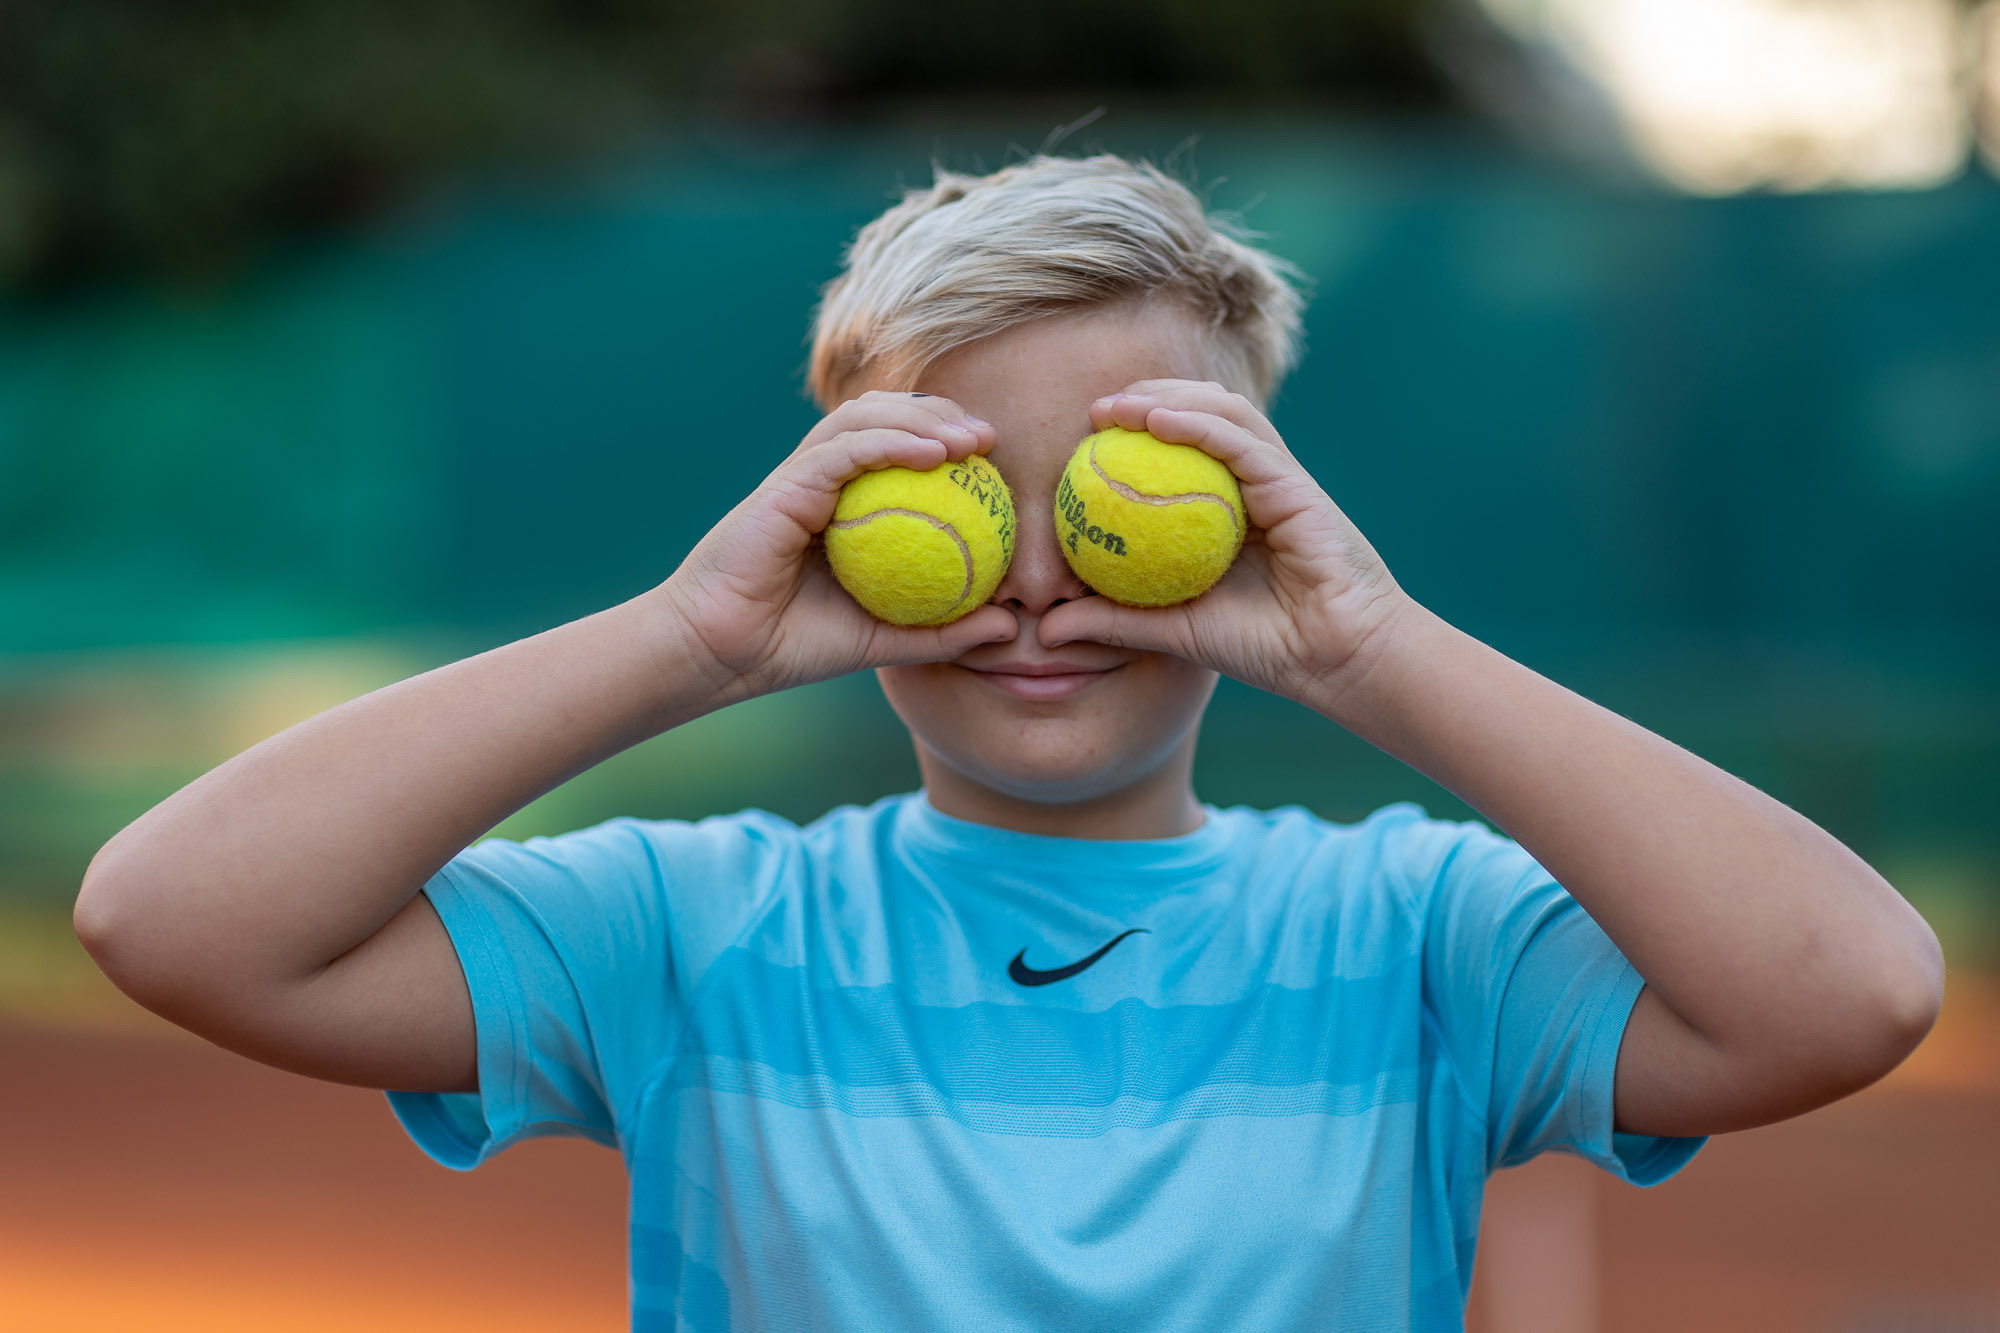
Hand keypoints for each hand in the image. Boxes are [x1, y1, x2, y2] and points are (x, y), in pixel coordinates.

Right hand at [657, 391, 1017, 699]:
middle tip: (989, 438)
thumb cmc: (795, 647)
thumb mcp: (887, 641)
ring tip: (969, 440)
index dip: (946, 438)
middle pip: (884, 416)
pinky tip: (932, 454)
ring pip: (863, 419)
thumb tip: (1010, 630)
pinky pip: (842, 451)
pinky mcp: (784, 486)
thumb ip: (945, 631)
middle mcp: (823, 479)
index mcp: (844, 503)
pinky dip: (889, 443)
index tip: (994, 461)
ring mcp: (801, 477)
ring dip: (921, 418)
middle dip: (939, 411)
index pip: (898, 447)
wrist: (724, 656)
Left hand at [1039, 380, 1412, 704]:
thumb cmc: (1261, 646)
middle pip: (1201, 414)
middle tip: (1096, 410)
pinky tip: (1158, 421)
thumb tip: (1044, 630)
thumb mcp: (1171, 630)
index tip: (1084, 435)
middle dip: (1148, 397)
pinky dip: (1198, 425)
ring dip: (1169, 398)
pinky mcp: (1295, 484)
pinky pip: (1241, 442)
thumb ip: (1113, 622)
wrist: (1332, 659)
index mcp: (1226, 507)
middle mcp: (1251, 483)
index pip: (1178, 449)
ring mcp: (1275, 478)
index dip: (1133, 430)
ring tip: (1120, 406)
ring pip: (1223, 412)